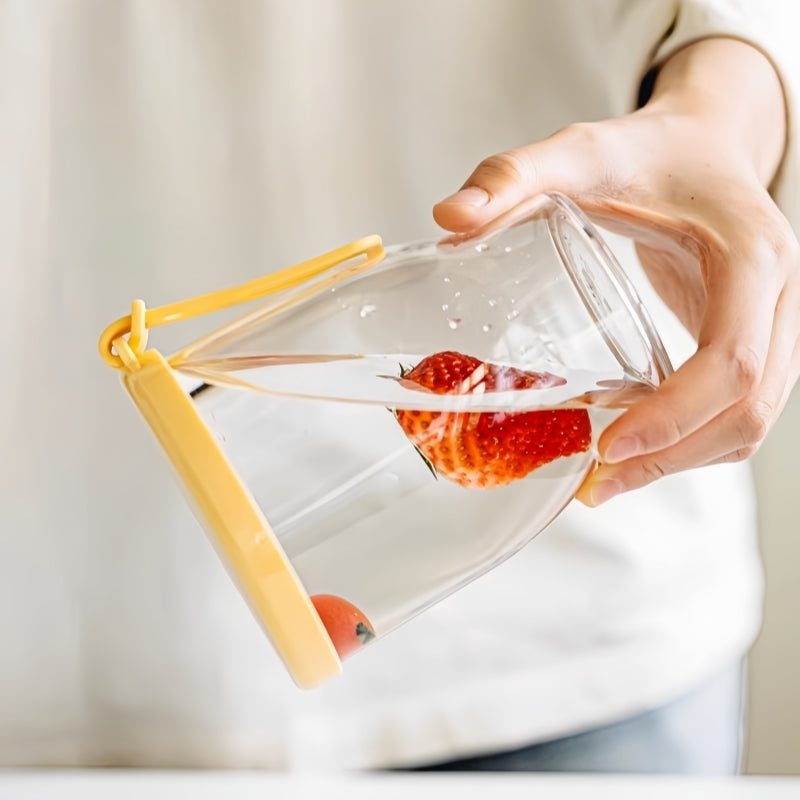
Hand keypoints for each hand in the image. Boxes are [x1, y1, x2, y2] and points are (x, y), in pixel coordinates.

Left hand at [432, 38, 799, 504]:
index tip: (607, 447)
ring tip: (605, 480)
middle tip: (595, 484)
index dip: (675, 416)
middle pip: (747, 409)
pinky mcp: (752, 338)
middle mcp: (778, 296)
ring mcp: (774, 323)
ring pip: (750, 421)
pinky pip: (738, 409)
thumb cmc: (648, 151)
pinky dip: (691, 442)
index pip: (732, 360)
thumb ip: (515, 177)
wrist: (703, 145)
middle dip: (673, 458)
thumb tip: (448, 218)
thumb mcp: (581, 152)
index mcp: (751, 255)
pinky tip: (633, 447)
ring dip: (682, 462)